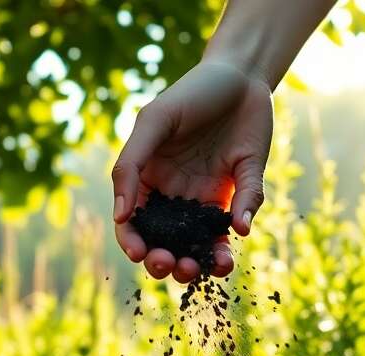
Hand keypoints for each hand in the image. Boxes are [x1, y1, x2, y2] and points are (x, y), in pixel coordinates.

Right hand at [111, 60, 272, 282]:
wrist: (242, 77)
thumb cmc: (191, 93)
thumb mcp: (154, 122)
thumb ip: (132, 164)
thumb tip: (122, 217)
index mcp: (147, 179)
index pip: (132, 221)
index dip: (131, 242)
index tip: (139, 253)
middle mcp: (173, 195)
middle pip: (162, 241)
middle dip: (163, 261)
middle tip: (172, 265)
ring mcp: (204, 199)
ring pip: (195, 244)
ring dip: (194, 264)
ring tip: (198, 269)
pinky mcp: (236, 197)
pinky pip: (229, 231)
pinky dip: (225, 248)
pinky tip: (226, 257)